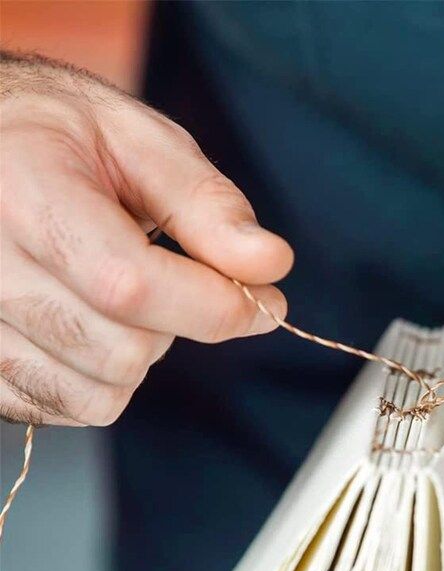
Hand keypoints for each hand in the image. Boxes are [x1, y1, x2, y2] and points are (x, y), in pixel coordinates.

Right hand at [0, 53, 291, 425]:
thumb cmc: (67, 141)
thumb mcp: (142, 143)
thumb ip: (207, 206)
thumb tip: (270, 264)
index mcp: (21, 192)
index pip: (126, 285)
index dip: (213, 306)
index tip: (265, 300)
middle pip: (120, 350)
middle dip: (178, 324)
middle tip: (174, 277)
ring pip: (99, 393)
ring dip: (140, 355)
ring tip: (119, 293)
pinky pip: (70, 408)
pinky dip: (104, 380)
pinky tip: (92, 324)